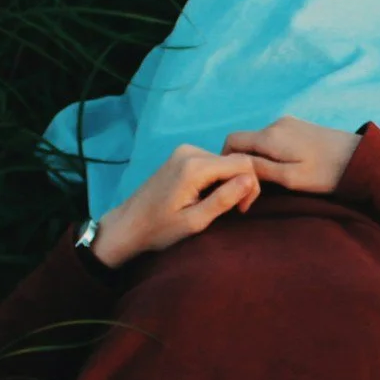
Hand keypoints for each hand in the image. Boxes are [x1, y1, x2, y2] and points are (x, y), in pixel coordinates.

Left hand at [96, 144, 260, 264]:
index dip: (251, 186)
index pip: (243, 163)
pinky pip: (212, 162)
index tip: (241, 209)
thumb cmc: (160, 229)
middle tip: (233, 210)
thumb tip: (251, 180)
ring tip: (216, 205)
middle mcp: (191, 151)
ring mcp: (185, 151)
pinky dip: (217, 178)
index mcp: (195, 166)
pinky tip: (206, 196)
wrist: (128, 224)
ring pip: (225, 162)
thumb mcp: (195, 221)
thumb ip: (224, 198)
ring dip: (229, 182)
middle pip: (235, 160)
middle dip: (241, 184)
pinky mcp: (181, 155)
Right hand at [222, 116, 362, 194]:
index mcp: (270, 136)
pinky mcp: (298, 127)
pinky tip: (285, 170)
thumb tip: (236, 166)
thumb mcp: (291, 178)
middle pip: (245, 142)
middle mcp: (275, 124)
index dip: (226, 162)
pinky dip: (271, 154)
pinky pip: (274, 140)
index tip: (236, 182)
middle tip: (254, 189)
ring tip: (272, 182)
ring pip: (259, 142)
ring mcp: (288, 123)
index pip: (231, 142)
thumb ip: (261, 170)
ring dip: (259, 160)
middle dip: (244, 164)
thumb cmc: (327, 173)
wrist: (361, 158)